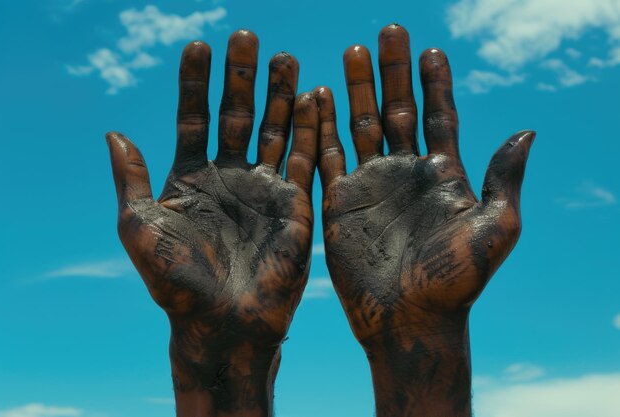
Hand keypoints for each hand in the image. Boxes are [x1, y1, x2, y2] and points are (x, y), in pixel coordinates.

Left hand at [106, 31, 318, 416]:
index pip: (193, 117)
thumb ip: (130, 180)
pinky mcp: (294, 203)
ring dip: (280, 94)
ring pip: (273, 129)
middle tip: (247, 37)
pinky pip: (305, 158)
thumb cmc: (177, 283)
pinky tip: (315, 96)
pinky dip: (312, 128)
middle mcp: (229, 176)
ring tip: (284, 57)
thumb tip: (113, 131)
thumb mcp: (140, 228)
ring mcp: (263, 187)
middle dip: (242, 77)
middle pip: (237, 114)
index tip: (197, 45)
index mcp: (190, 177)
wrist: (224, 323)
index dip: (195, 83)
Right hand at [315, 24, 533, 415]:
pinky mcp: (340, 202)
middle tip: (387, 33)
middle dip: (392, 72)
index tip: (430, 49)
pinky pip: (328, 155)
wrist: (409, 322)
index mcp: (442, 174)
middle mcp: (406, 173)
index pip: (439, 116)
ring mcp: (371, 185)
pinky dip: (321, 127)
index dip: (436, 83)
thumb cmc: (453, 283)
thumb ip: (504, 181)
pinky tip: (316, 98)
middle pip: (398, 109)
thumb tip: (527, 132)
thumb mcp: (493, 231)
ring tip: (351, 53)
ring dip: (355, 90)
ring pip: (361, 125)